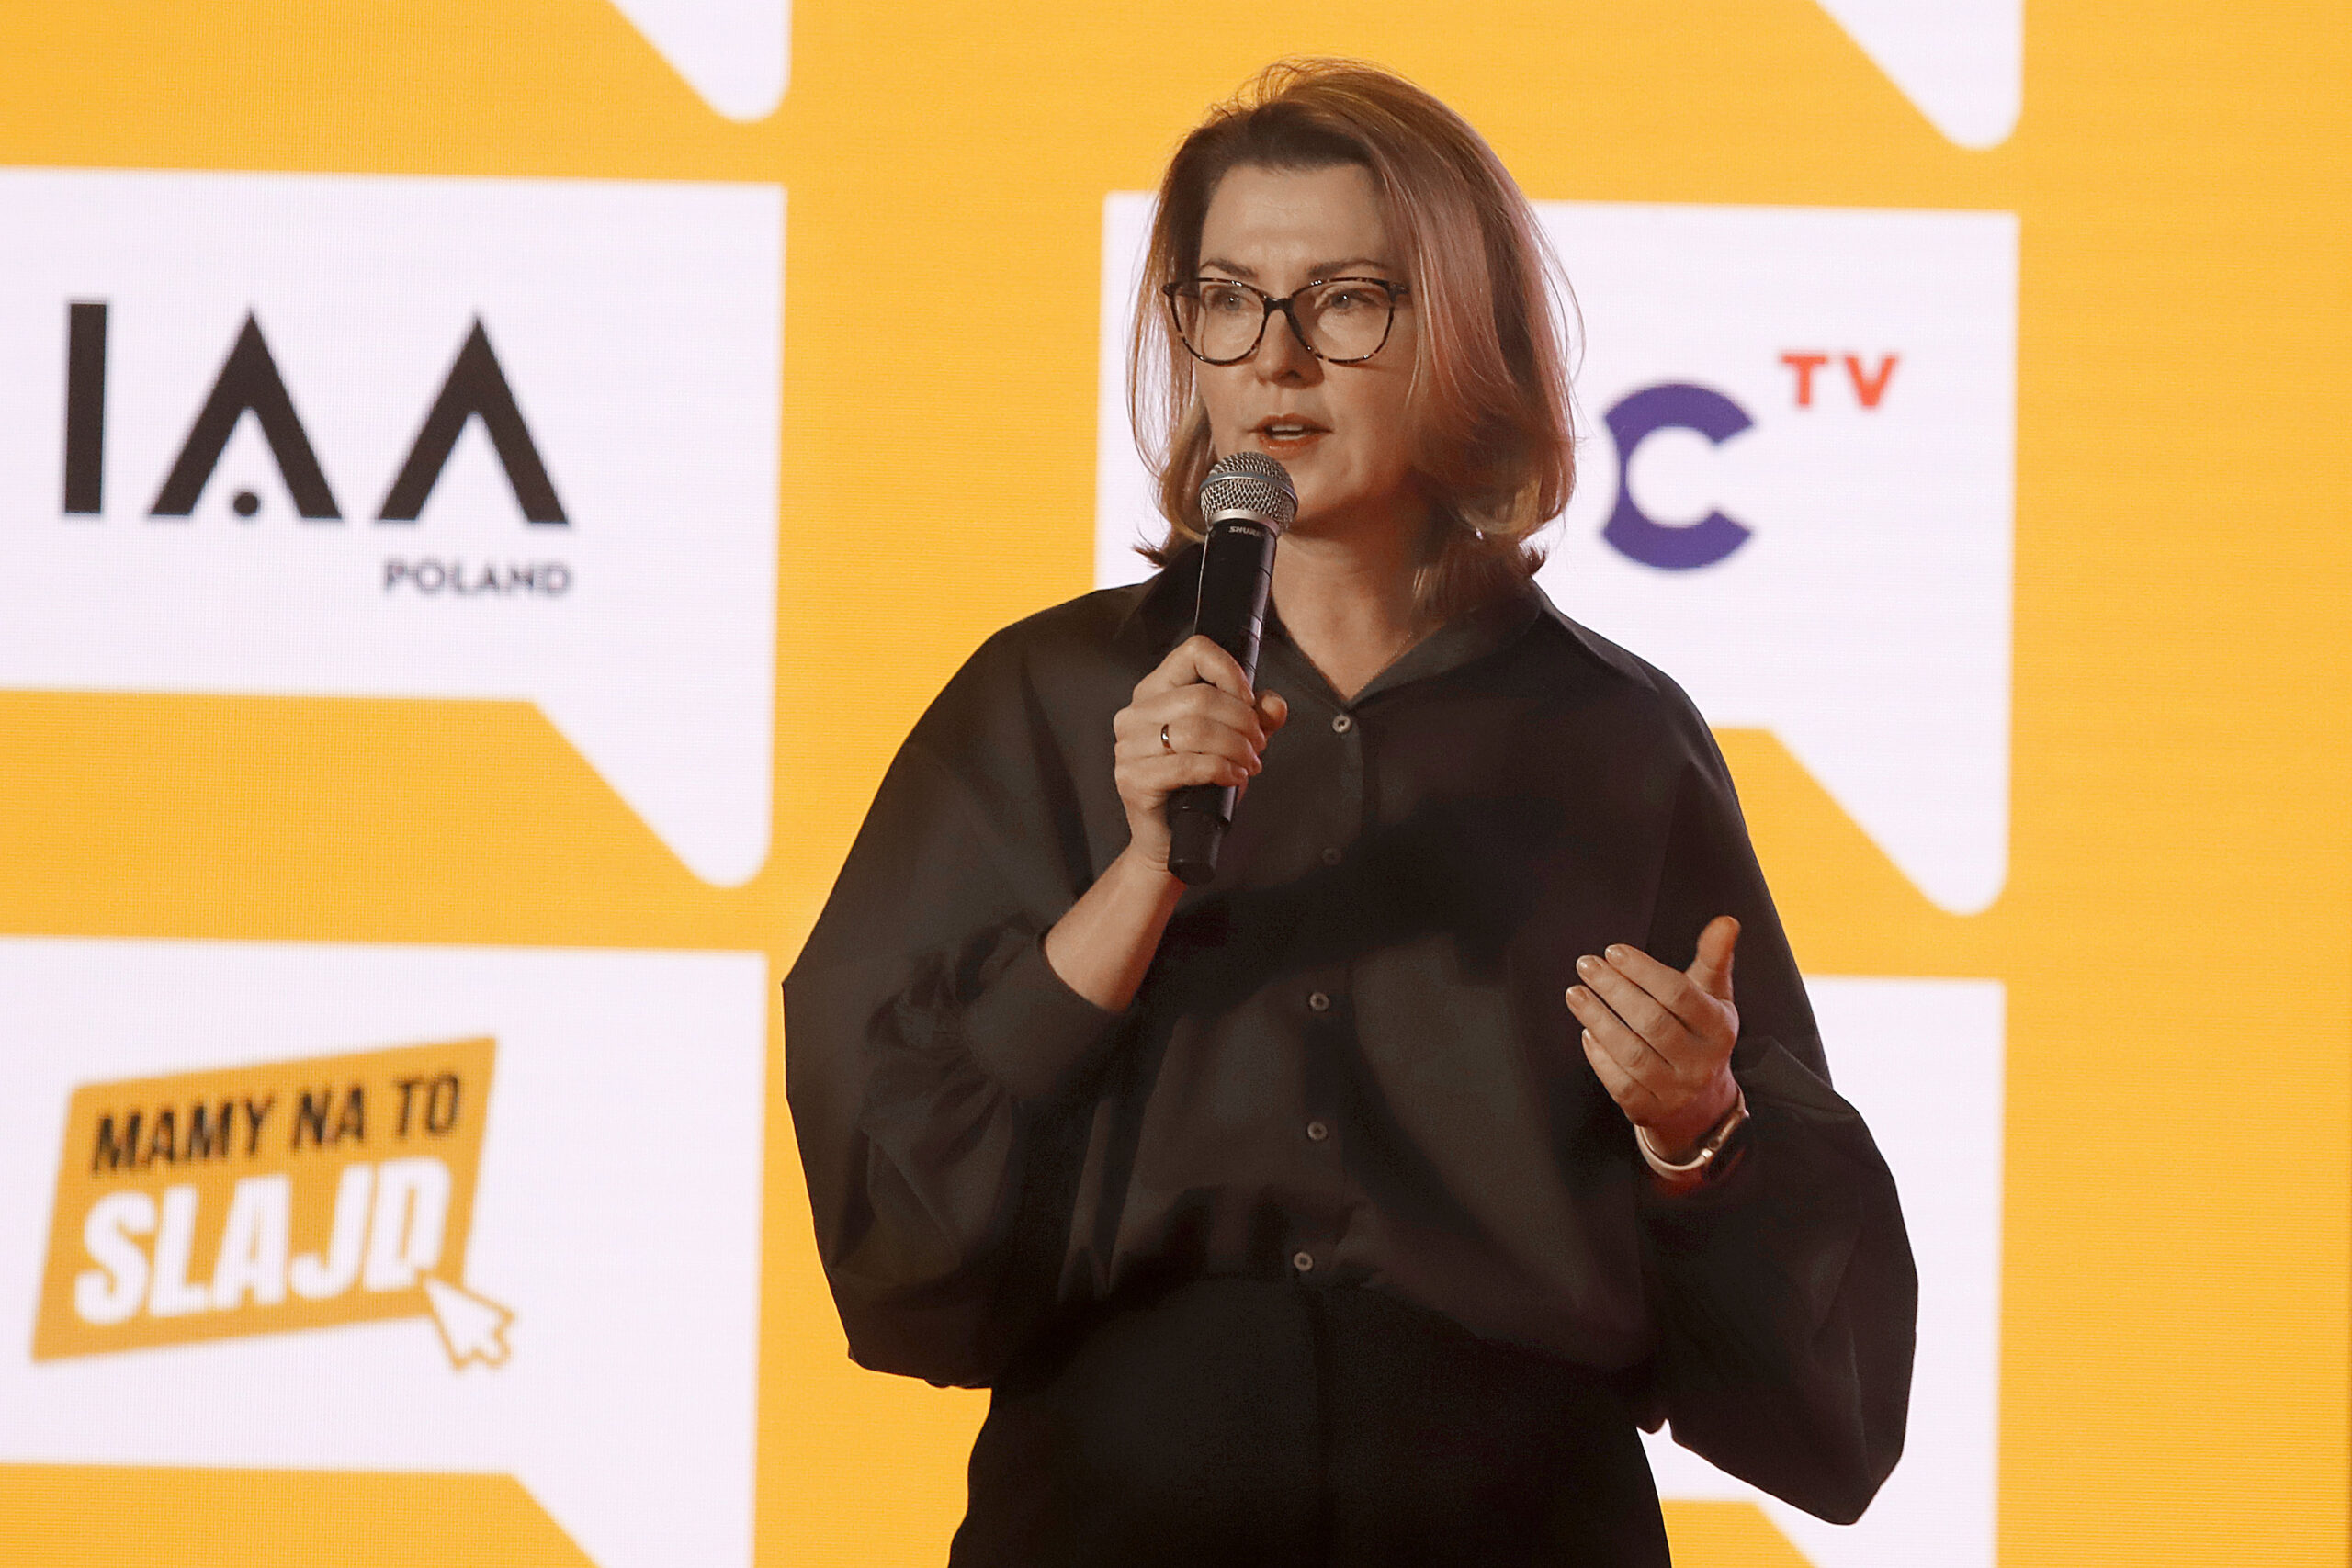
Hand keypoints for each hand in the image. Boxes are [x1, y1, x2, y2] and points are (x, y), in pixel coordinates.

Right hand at [1109, 635, 1288, 874]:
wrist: (1173, 839)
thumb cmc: (1199, 786)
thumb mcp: (1235, 743)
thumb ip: (1256, 718)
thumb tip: (1274, 703)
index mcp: (1156, 691)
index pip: (1193, 652)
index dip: (1229, 671)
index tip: (1249, 699)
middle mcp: (1135, 714)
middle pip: (1201, 697)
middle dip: (1242, 721)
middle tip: (1258, 744)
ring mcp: (1127, 747)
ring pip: (1195, 729)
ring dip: (1236, 746)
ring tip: (1249, 762)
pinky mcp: (1132, 779)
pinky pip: (1187, 765)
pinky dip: (1221, 769)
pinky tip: (1235, 777)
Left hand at [1567, 915, 1741, 1160]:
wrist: (1701, 1103)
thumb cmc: (1700, 1033)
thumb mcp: (1713, 996)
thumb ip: (1714, 958)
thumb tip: (1726, 922)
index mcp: (1719, 1028)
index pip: (1680, 995)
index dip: (1644, 971)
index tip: (1613, 951)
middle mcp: (1701, 1062)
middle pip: (1652, 1023)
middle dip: (1614, 990)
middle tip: (1586, 965)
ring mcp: (1676, 1090)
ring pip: (1632, 1053)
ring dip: (1598, 1019)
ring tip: (1575, 993)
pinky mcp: (1649, 1110)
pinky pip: (1619, 1083)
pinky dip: (1599, 1057)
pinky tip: (1586, 1032)